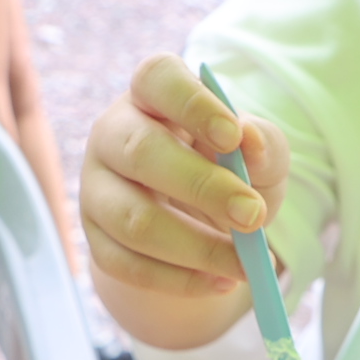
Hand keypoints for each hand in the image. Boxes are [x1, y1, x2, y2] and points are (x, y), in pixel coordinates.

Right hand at [81, 53, 287, 298]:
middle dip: (203, 188)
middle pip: (141, 152)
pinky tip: (221, 281)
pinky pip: (127, 265)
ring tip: (246, 264)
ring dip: (196, 247)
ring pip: (133, 220)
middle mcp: (112, 133)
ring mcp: (95, 187)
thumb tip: (251, 140)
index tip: (233, 135)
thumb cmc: (229, 170)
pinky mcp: (95, 237)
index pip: (157, 79)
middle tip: (254, 216)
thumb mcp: (258, 154)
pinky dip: (180, 281)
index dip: (191, 104)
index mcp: (152, 94)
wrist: (200, 222)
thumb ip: (264, 144)